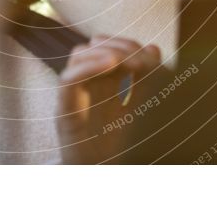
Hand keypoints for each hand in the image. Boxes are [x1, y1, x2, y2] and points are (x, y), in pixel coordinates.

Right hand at [57, 35, 161, 163]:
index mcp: (101, 79)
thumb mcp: (138, 105)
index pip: (108, 45)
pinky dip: (89, 66)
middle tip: (142, 62)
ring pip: (79, 55)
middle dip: (120, 46)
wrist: (100, 172)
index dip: (128, 44)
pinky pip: (69, 78)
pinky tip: (111, 64)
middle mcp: (84, 82)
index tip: (150, 55)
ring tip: (128, 62)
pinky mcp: (64, 109)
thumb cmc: (117, 142)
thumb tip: (153, 48)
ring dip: (105, 52)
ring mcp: (73, 94)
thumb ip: (146, 78)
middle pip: (94, 46)